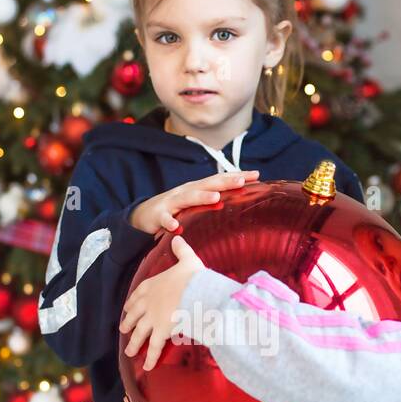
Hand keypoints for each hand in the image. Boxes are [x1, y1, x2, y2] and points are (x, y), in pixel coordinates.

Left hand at [119, 234, 203, 370]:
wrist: (197, 291)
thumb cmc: (193, 277)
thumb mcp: (187, 260)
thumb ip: (181, 250)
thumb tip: (177, 237)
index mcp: (152, 285)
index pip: (137, 295)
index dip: (132, 303)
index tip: (127, 309)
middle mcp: (148, 303)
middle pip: (134, 316)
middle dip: (128, 323)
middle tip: (123, 329)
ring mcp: (152, 318)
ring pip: (139, 333)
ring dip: (133, 343)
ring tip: (129, 352)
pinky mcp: (161, 331)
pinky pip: (154, 347)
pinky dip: (150, 357)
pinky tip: (146, 366)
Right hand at [129, 169, 259, 234]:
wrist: (144, 214)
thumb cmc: (175, 208)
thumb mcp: (196, 201)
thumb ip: (213, 199)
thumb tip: (239, 201)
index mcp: (197, 188)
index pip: (219, 180)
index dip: (237, 176)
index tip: (256, 174)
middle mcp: (186, 191)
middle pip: (207, 184)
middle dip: (224, 182)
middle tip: (241, 181)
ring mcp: (172, 202)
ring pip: (188, 198)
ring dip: (202, 197)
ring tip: (216, 197)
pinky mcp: (158, 216)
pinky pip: (165, 219)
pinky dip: (169, 222)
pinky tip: (176, 227)